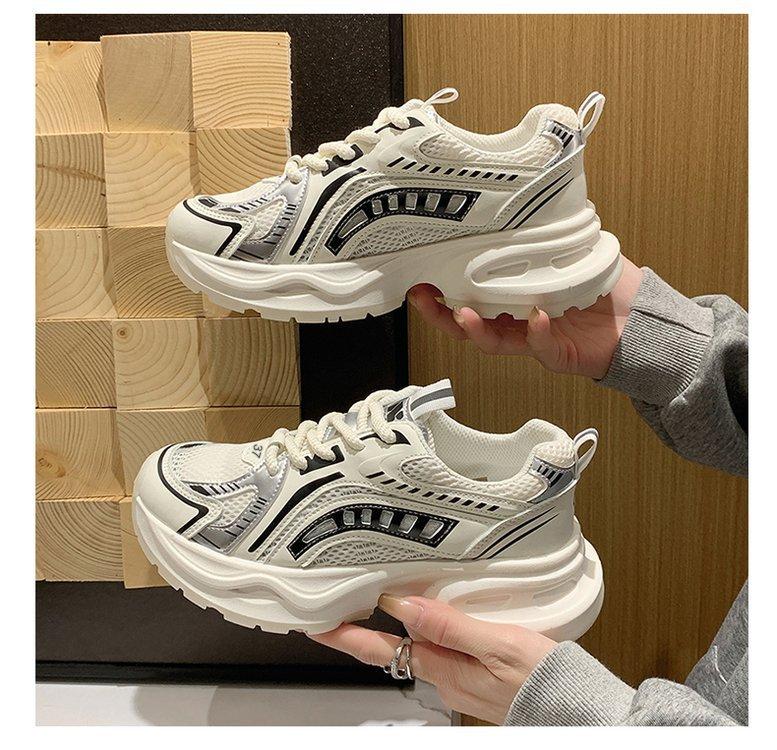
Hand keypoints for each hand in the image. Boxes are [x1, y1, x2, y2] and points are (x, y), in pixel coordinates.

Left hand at [308, 594, 555, 724]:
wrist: (573, 707)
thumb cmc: (542, 679)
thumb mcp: (498, 645)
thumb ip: (449, 626)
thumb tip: (403, 604)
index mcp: (445, 668)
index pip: (382, 649)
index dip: (347, 636)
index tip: (319, 622)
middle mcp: (445, 675)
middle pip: (391, 648)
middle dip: (361, 629)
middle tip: (337, 607)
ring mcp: (458, 675)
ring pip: (414, 645)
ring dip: (391, 626)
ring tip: (373, 603)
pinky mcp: (474, 672)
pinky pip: (438, 647)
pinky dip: (424, 629)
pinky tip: (428, 614)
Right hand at [408, 257, 642, 379]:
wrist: (643, 322)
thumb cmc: (611, 288)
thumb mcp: (575, 251)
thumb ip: (550, 237)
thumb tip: (526, 205)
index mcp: (517, 298)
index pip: (474, 295)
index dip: (447, 289)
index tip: (425, 274)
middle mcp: (519, 321)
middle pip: (470, 323)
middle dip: (441, 314)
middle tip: (422, 297)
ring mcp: (535, 341)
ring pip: (493, 341)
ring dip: (474, 328)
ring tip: (462, 314)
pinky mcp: (557, 355)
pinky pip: (539, 347)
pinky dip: (535, 333)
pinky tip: (536, 317)